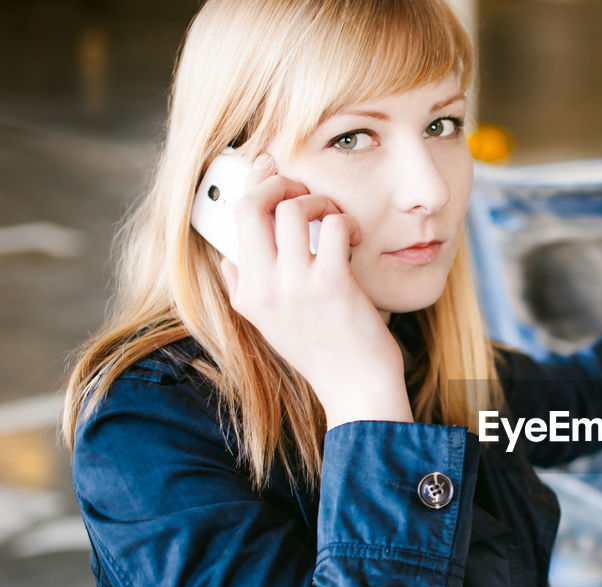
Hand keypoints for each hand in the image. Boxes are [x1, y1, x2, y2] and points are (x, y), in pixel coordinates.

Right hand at [218, 153, 412, 428]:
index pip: (231, 219)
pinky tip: (354, 238)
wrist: (357, 389)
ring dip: (318, 201)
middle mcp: (262, 287)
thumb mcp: (271, 326)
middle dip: (278, 181)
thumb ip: (246, 291)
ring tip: (333, 218)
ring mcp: (295, 285)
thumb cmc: (325, 354)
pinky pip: (331, 225)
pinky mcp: (330, 284)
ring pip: (291, 208)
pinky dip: (344, 221)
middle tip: (304, 188)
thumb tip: (229, 260)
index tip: (270, 167)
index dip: (251, 182)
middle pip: (250, 204)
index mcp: (245, 293)